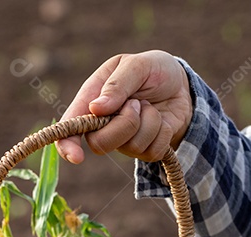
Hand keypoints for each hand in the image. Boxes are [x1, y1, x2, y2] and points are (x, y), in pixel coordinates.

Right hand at [55, 51, 192, 163]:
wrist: (181, 84)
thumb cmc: (153, 70)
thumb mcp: (137, 65)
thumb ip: (117, 84)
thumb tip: (95, 108)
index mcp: (91, 100)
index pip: (69, 129)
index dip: (68, 145)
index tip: (77, 157)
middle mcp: (102, 124)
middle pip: (100, 144)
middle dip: (126, 123)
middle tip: (137, 103)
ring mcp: (122, 140)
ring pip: (131, 147)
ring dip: (150, 121)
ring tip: (149, 105)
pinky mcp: (144, 150)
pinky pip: (152, 151)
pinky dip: (163, 131)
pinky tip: (161, 119)